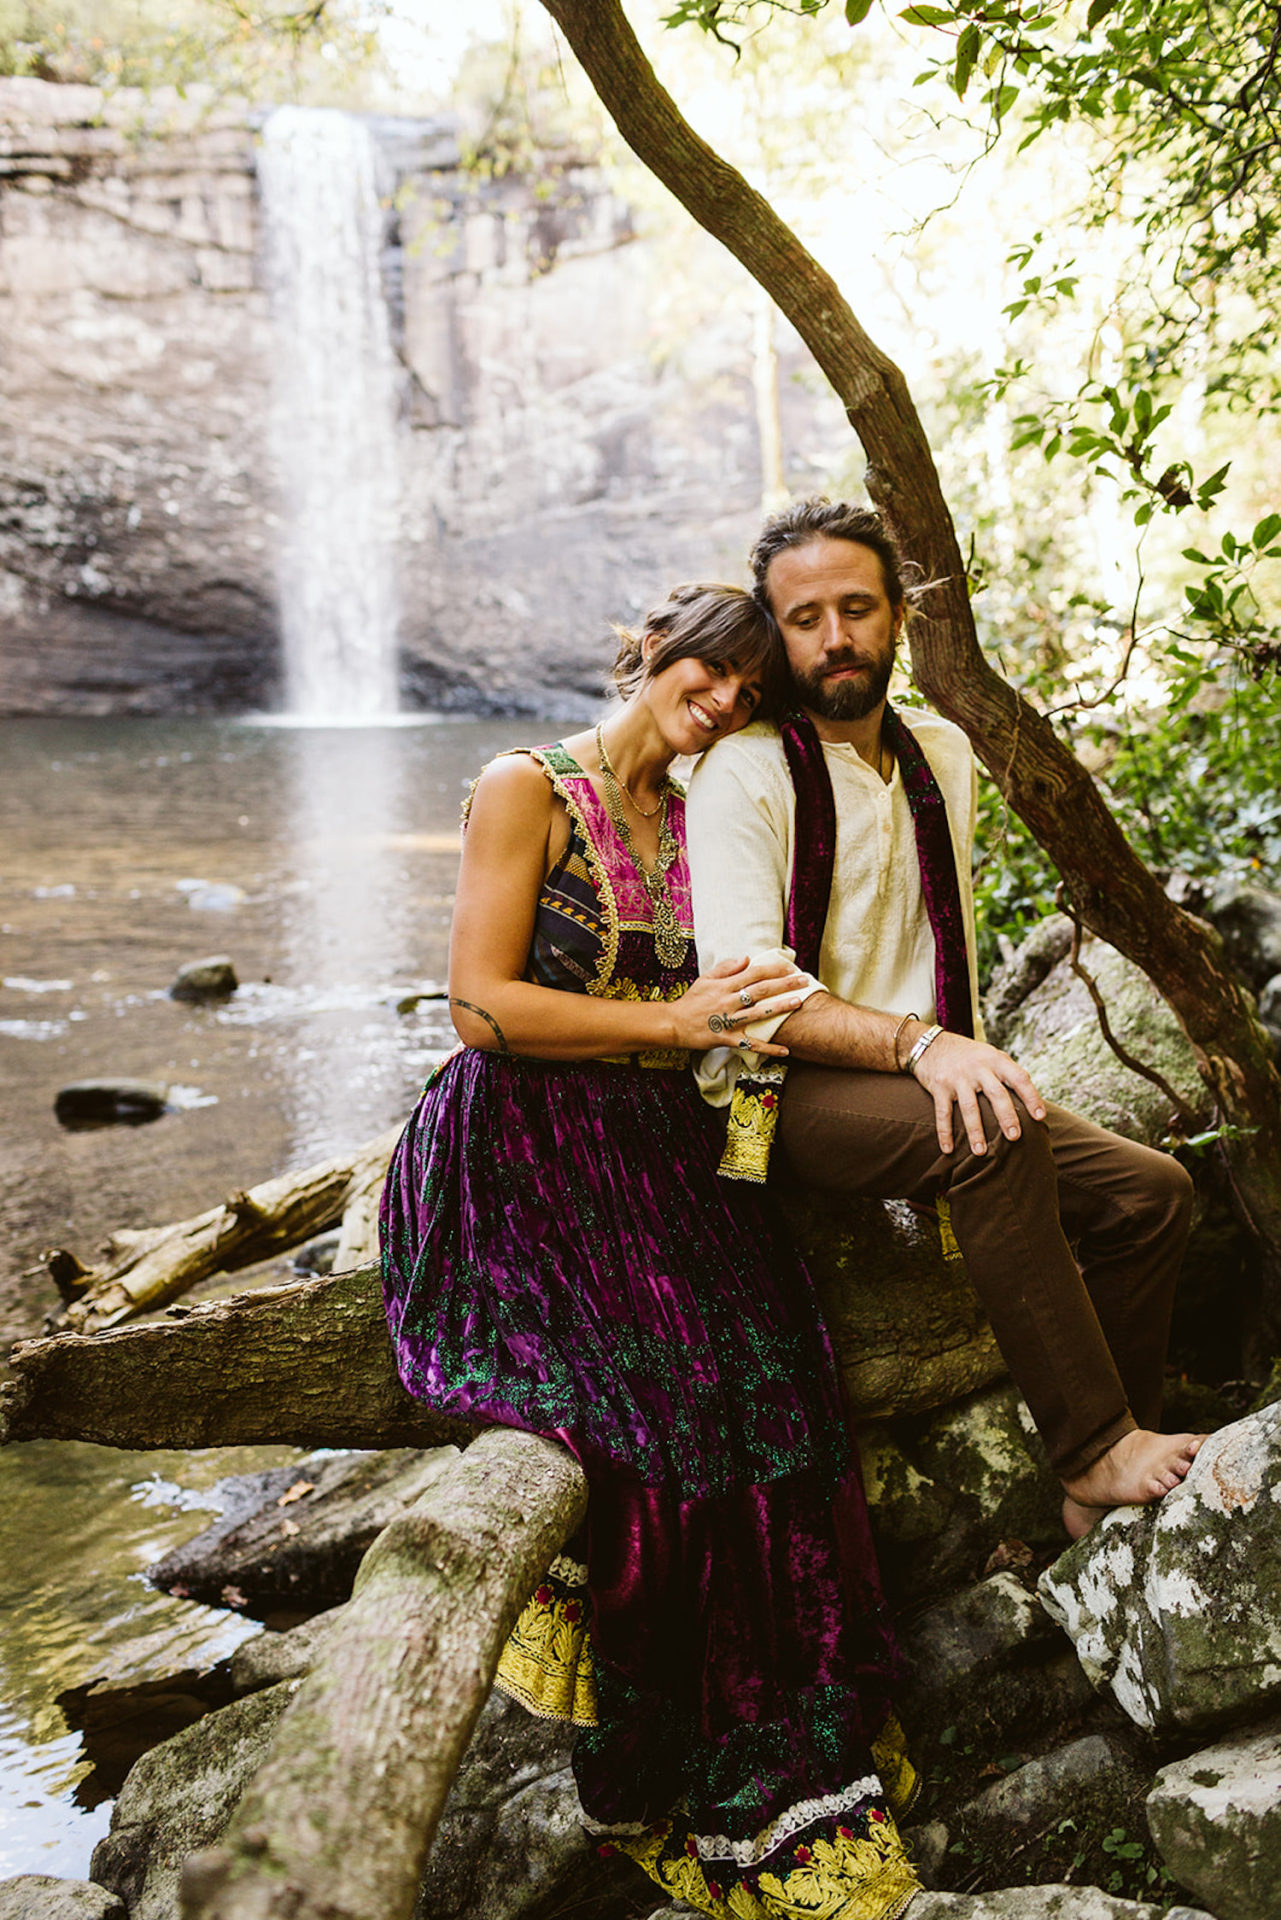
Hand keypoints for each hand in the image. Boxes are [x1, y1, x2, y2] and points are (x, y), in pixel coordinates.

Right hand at [673, 956, 808, 1056]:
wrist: (673, 1024)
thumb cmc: (691, 1000)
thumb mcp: (706, 979)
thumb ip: (726, 968)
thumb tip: (747, 958)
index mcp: (724, 985)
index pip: (753, 973)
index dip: (773, 969)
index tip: (790, 968)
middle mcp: (729, 1002)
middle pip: (761, 990)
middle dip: (784, 984)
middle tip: (804, 980)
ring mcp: (729, 1021)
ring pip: (759, 1013)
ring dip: (780, 1008)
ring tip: (799, 1002)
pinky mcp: (727, 1039)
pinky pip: (751, 1045)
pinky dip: (769, 1049)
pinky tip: (786, 1050)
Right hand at [910, 1030, 1046, 1154]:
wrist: (929, 1044)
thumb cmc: (967, 1055)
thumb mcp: (989, 1054)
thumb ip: (1007, 1072)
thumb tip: (1031, 1099)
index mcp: (995, 1060)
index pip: (1019, 1078)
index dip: (1031, 1097)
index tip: (1040, 1117)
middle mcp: (978, 1068)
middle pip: (996, 1094)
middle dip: (1007, 1117)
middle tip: (1015, 1137)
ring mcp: (957, 1077)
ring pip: (969, 1107)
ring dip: (975, 1131)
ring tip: (981, 1152)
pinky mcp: (939, 1086)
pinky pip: (943, 1113)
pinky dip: (945, 1132)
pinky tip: (948, 1149)